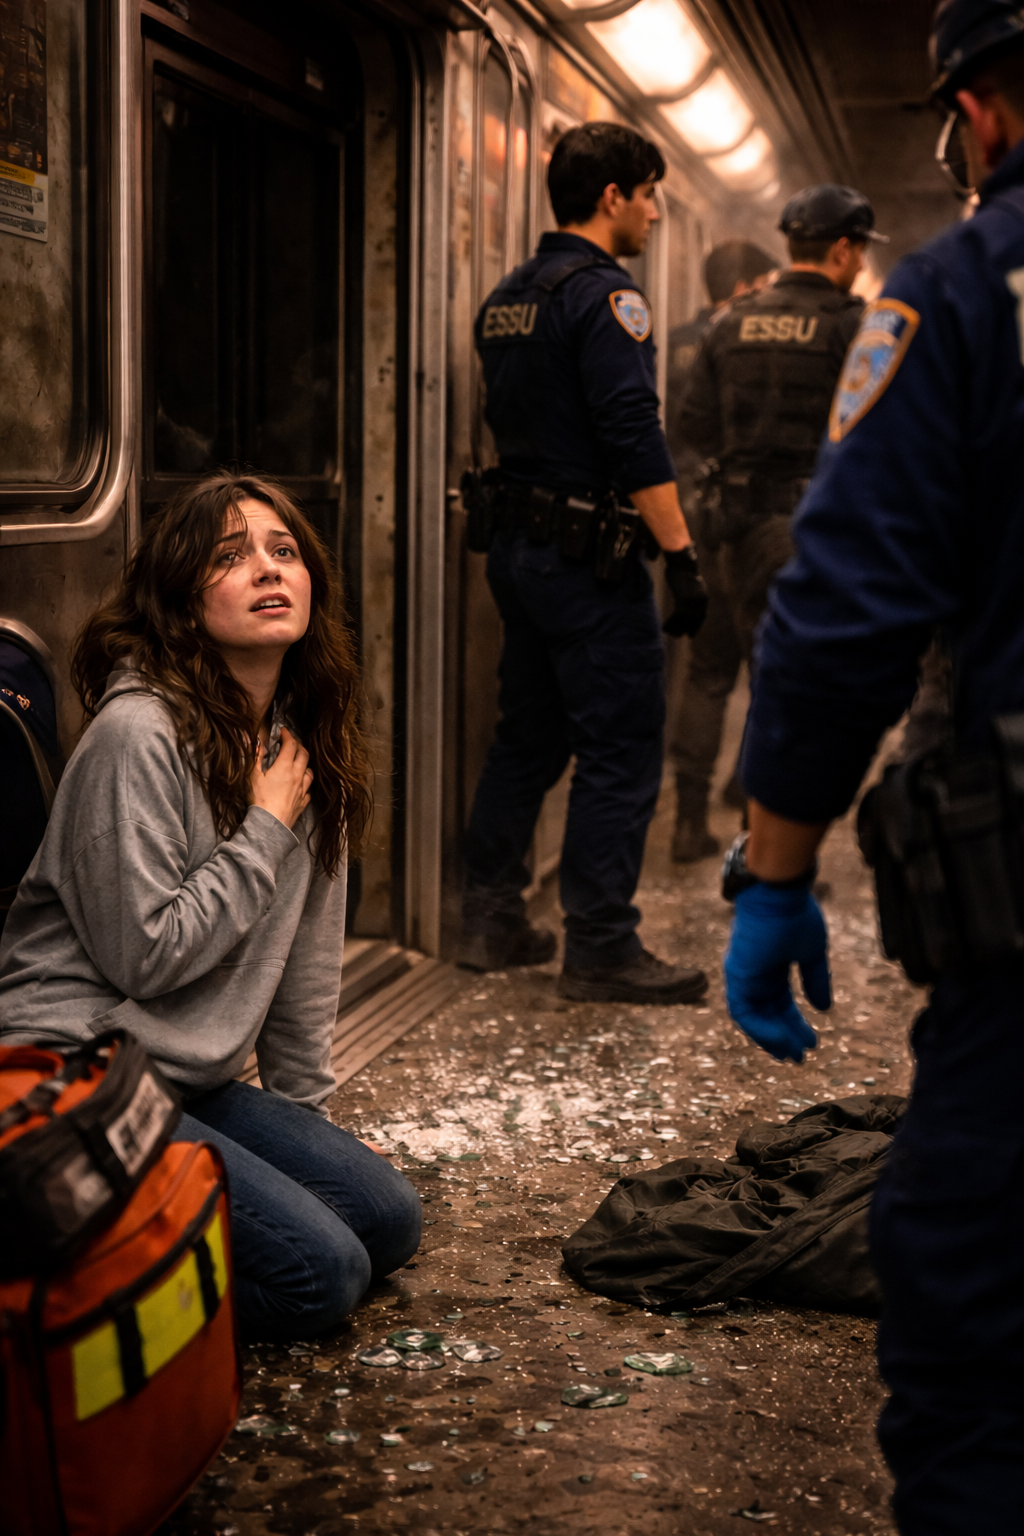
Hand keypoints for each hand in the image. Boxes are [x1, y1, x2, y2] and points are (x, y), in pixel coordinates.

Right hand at [250, 727, 312, 829]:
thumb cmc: (260, 800)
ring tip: (298, 762)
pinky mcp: (303, 801)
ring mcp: (302, 789)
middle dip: (298, 745)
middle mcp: (297, 775)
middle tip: (291, 743)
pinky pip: (308, 789)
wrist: (270, 824)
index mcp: (285, 766)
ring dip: (304, 764)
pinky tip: (300, 784)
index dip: (287, 735)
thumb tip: (257, 743)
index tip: (283, 731)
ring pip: (309, 771)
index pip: (291, 744)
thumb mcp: (253, 776)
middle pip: (304, 754)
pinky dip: (305, 783)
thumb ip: (256, 758)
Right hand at [662, 545, 708, 637]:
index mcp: (703, 597)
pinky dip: (671, 623)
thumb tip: (687, 604)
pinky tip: (665, 628)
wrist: (681, 562)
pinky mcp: (682, 598)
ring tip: (671, 633)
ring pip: (684, 619)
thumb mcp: (690, 585)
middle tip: (679, 636)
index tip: (691, 635)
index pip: (701, 616)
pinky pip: (676, 616)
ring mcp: (691, 599)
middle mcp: (699, 600)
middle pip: (693, 620)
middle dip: (686, 629)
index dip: (696, 627)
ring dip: (676, 628)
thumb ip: (691, 595)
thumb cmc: (683, 571)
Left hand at [724, 881, 829, 1062]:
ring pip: (753, 1017)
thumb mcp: (812, 953)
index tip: (811, 1043)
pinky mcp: (735, 976)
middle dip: (782, 1036)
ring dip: (771, 1038)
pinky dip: (761, 1029)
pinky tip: (781, 1039)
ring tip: (792, 1054)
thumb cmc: (795, 915)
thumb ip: (815, 980)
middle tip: (799, 1057)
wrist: (779, 894)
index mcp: (771, 966)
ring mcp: (742, 975)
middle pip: (767, 1013)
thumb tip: (823, 1009)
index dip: (794, 1023)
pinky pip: (743, 1012)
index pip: (780, 1002)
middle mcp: (754, 973)